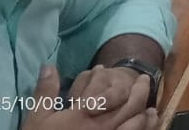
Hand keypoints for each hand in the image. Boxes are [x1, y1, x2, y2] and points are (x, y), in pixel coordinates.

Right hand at [22, 65, 157, 129]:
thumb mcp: (38, 117)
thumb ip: (46, 92)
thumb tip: (48, 65)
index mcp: (85, 114)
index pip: (105, 90)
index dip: (107, 77)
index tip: (106, 68)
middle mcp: (103, 126)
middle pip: (131, 105)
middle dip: (140, 89)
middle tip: (142, 80)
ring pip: (138, 123)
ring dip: (146, 113)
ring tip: (151, 108)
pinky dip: (145, 129)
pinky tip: (147, 125)